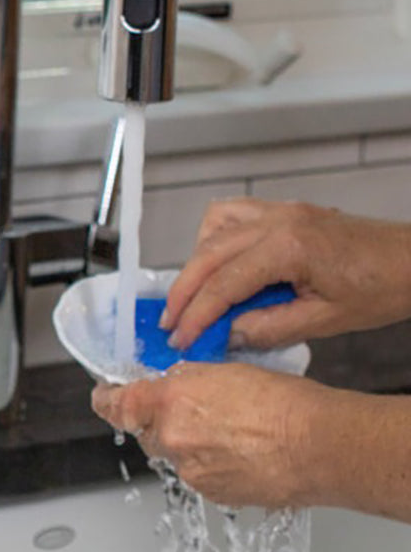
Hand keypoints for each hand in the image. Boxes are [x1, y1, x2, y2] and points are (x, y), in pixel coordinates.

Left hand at [91, 363, 329, 507]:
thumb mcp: (224, 372)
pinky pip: (196, 474)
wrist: (319, 446)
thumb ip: (184, 382)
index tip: (105, 396)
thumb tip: (167, 387)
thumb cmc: (284, 403)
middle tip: (195, 410)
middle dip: (161, 421)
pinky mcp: (208, 493)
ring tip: (230, 431)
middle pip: (146, 431)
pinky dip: (208, 464)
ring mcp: (188, 470)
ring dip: (189, 443)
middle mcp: (171, 439)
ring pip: (172, 454)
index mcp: (170, 401)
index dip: (106, 399)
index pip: (115, 404)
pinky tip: (238, 452)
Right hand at [160, 198, 410, 350]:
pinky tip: (220, 266)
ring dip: (195, 263)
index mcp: (289, 247)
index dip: (195, 316)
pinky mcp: (285, 211)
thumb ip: (267, 328)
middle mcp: (279, 221)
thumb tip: (227, 334)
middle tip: (171, 325)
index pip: (223, 285)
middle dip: (183, 293)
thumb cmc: (381, 288)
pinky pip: (233, 214)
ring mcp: (281, 211)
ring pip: (213, 228)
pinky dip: (215, 239)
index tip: (180, 340)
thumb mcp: (322, 321)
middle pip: (206, 255)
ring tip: (196, 296)